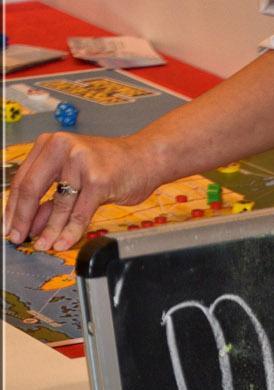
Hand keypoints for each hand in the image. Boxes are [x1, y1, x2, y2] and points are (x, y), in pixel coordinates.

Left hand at [3, 131, 158, 252]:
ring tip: (43, 245)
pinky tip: (63, 243)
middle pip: (32, 188)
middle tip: (17, 237)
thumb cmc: (111, 165)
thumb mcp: (75, 178)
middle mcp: (62, 149)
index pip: (22, 178)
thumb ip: (52, 198)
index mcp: (50, 144)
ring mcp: (80, 163)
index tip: (9, 226)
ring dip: (48, 230)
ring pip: (57, 205)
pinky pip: (79, 213)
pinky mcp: (98, 180)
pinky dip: (70, 232)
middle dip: (23, 218)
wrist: (145, 158)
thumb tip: (32, 224)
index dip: (13, 207)